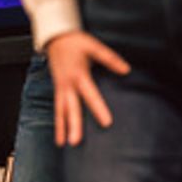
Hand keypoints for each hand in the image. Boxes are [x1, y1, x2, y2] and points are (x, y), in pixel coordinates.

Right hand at [46, 30, 130, 146]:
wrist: (54, 37)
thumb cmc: (75, 42)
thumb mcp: (93, 46)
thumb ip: (110, 58)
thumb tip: (126, 70)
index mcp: (78, 74)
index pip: (90, 94)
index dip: (98, 108)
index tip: (106, 123)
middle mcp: (67, 84)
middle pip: (71, 107)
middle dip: (73, 125)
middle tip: (76, 142)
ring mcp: (60, 88)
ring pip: (61, 111)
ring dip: (62, 128)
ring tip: (63, 144)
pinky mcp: (58, 89)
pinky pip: (57, 109)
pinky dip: (58, 123)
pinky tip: (60, 137)